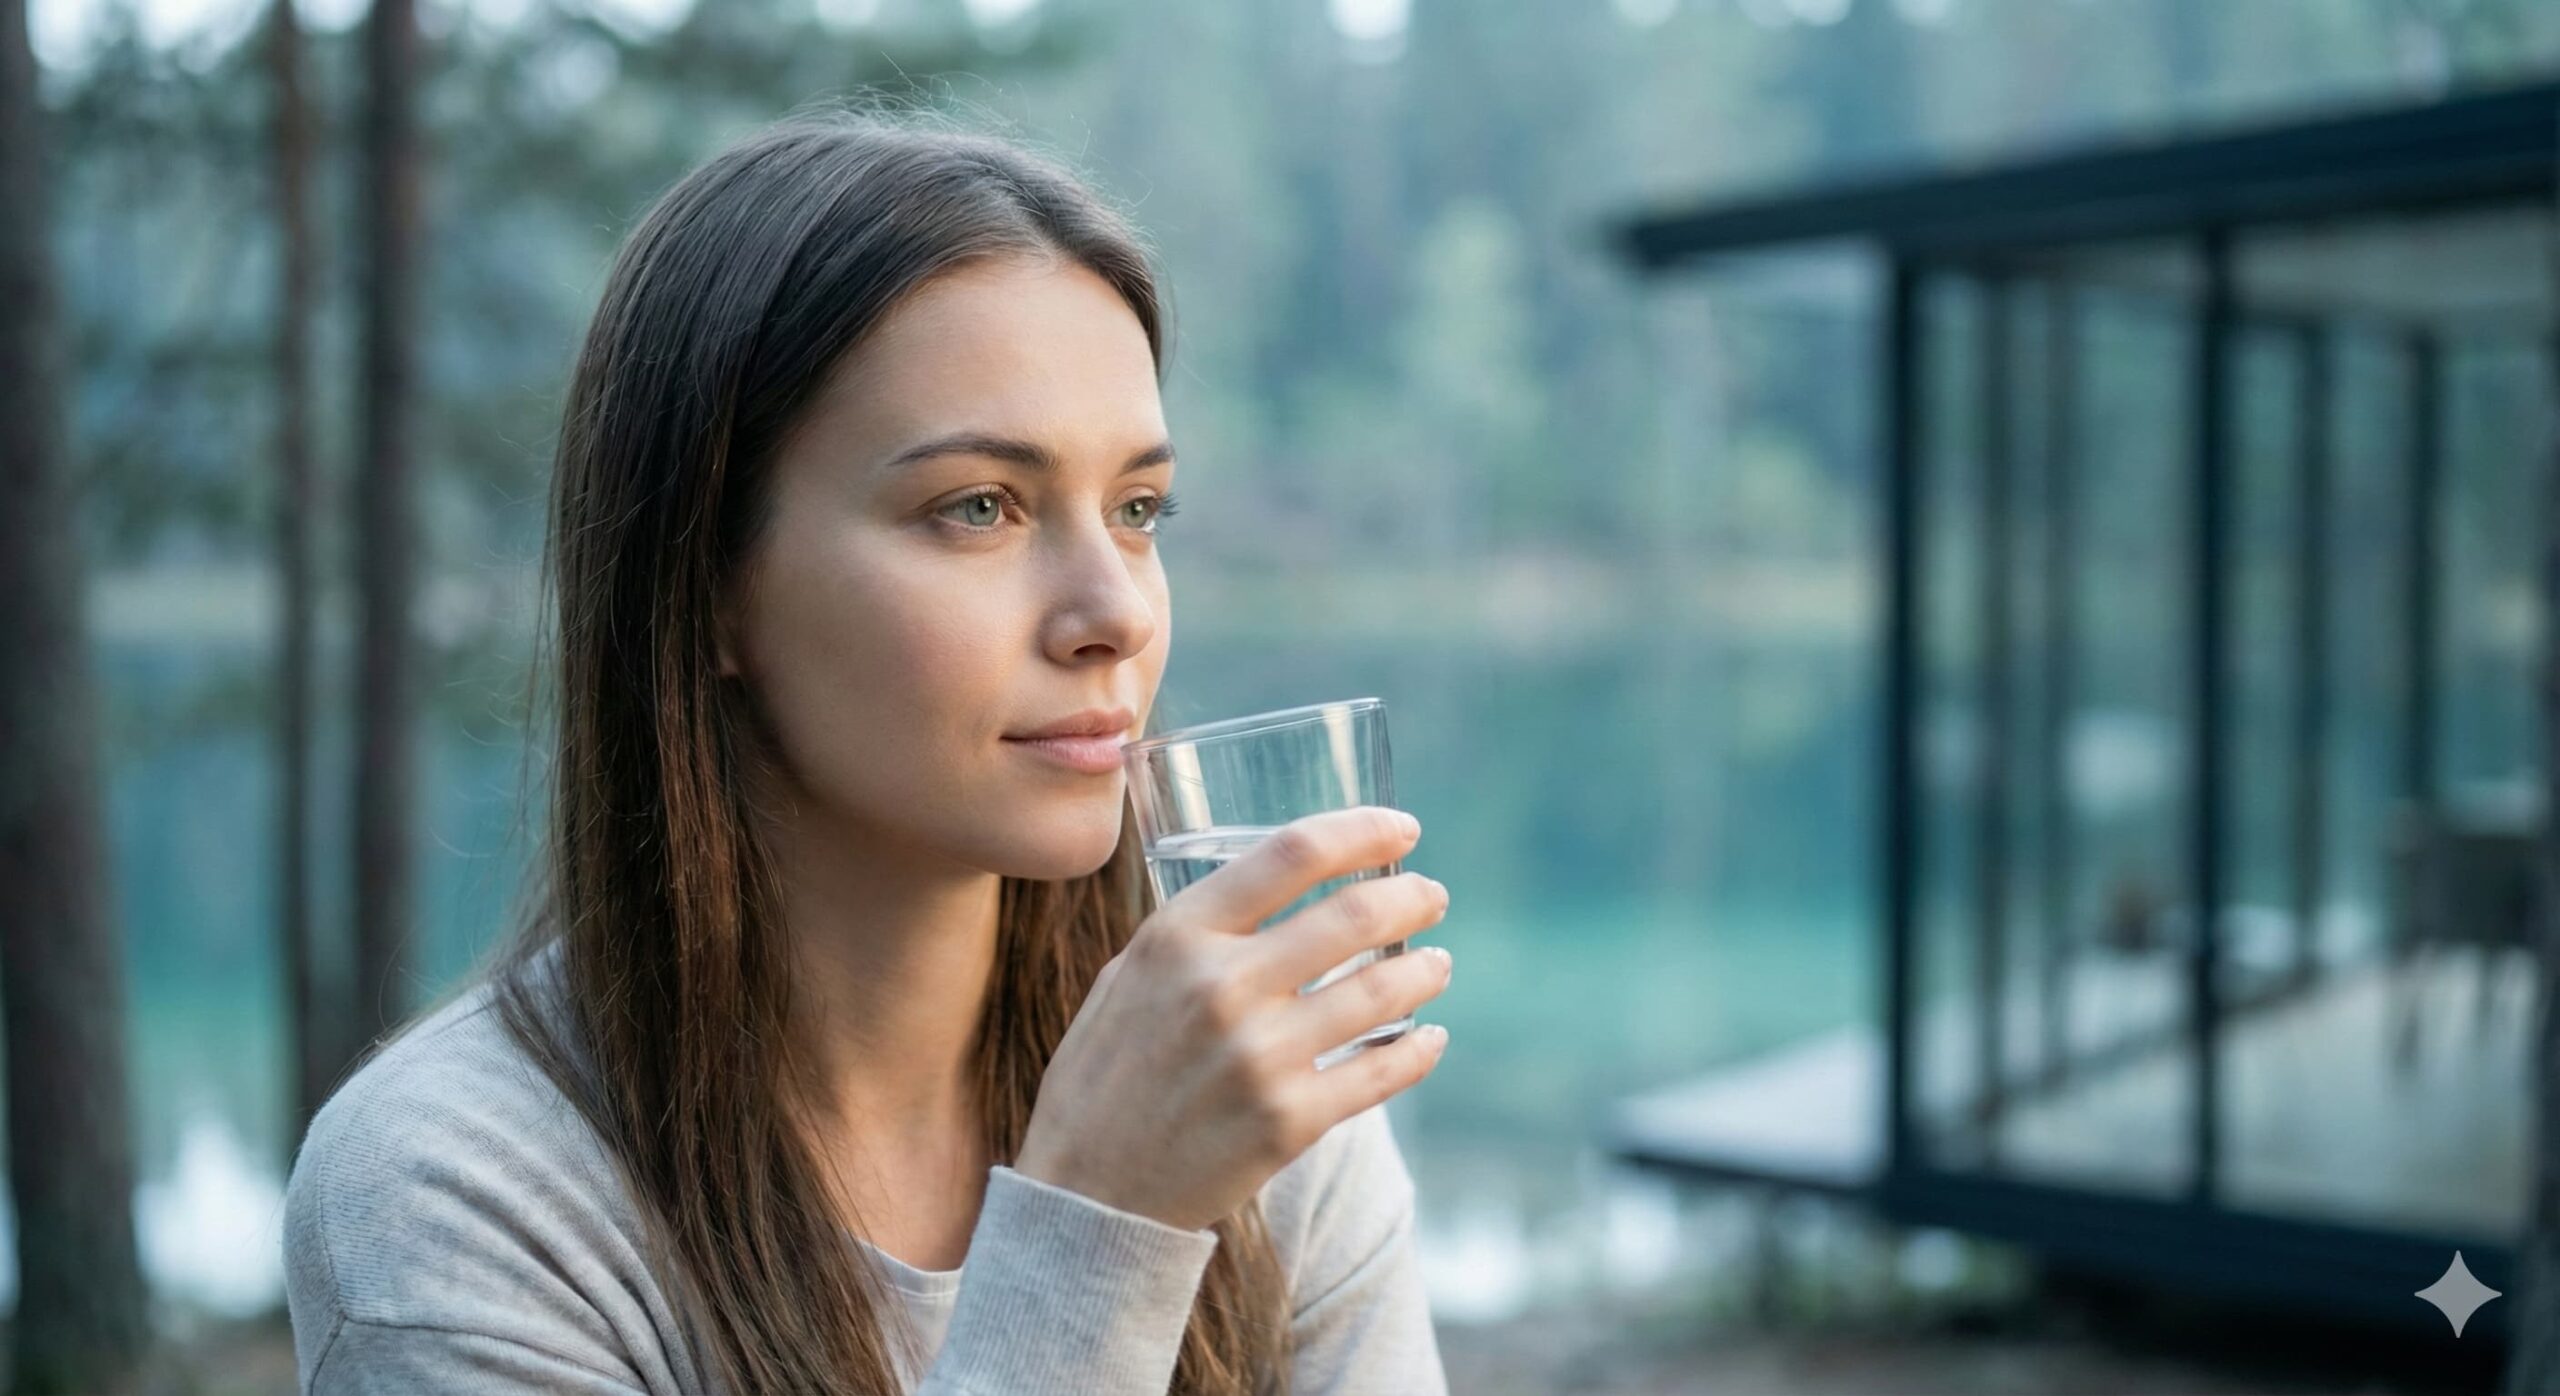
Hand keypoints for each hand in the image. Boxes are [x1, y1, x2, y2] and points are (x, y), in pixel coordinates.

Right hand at [1013, 805, 1452, 1231]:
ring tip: (1436, 965)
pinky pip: (1382, 1073)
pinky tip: (1430, 1038)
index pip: (1293, 853)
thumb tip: (1282, 887)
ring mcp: (1259, 1058)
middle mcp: (1221, 987)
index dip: (1364, 830)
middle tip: (1431, 897)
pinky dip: (1420, 1050)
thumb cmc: (1108, 1075)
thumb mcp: (1129, 975)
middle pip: (1355, 914)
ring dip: (1426, 970)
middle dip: (1413, 897)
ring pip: (1383, 991)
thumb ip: (1198, 931)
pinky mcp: (1288, 1123)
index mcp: (1178, 936)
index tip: (1402, 829)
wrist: (1085, 1194)